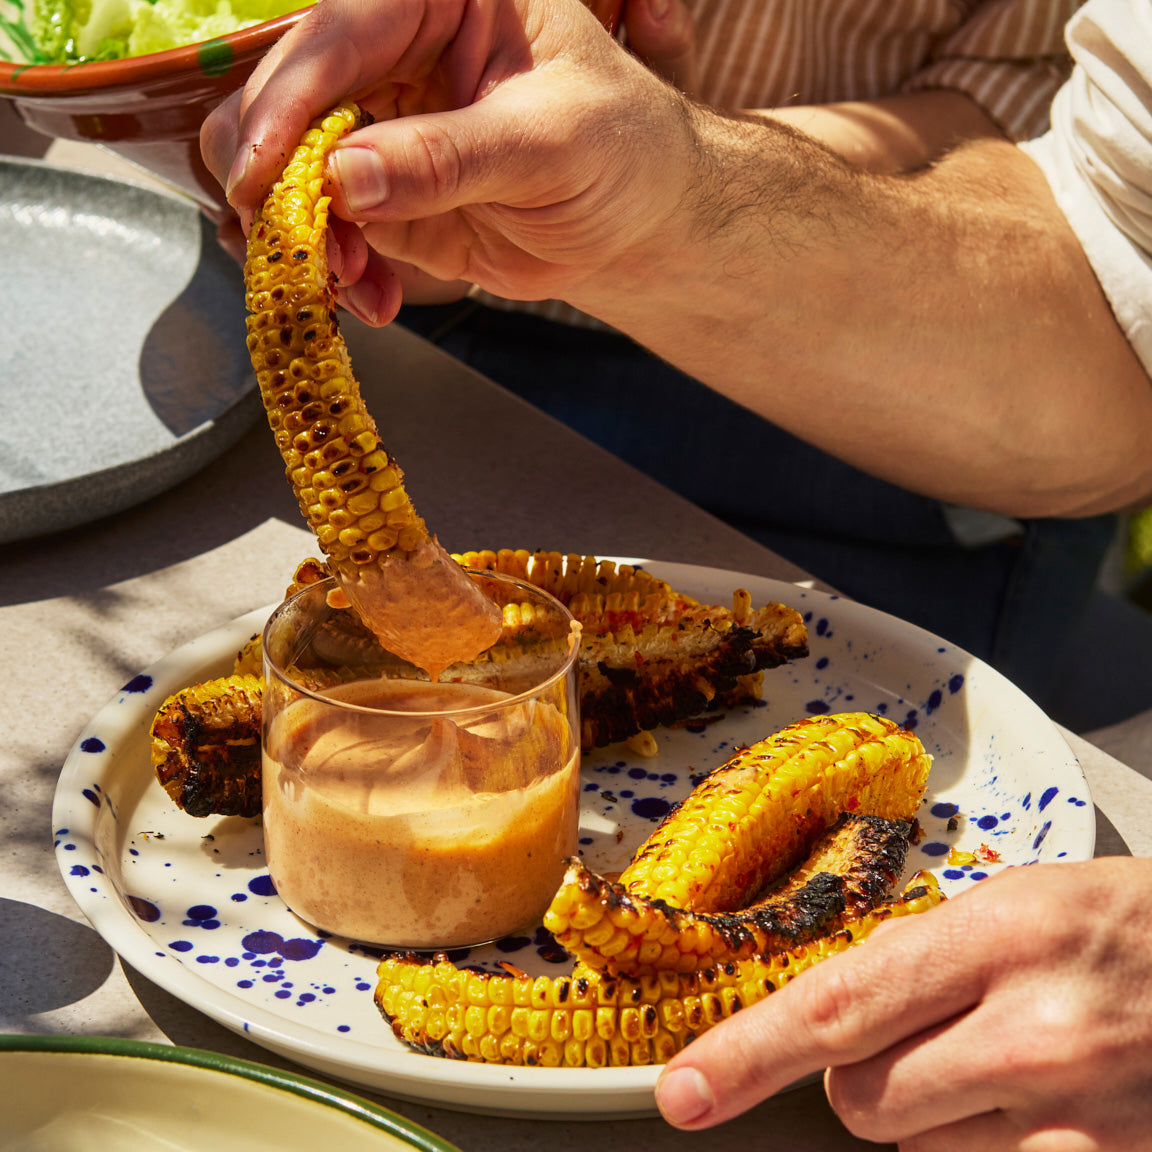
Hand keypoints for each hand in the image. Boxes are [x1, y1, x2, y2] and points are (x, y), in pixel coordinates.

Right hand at [200, 0, 693, 324]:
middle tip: (298, 245)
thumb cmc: (621, 148)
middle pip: (283, 100)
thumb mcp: (548, 143)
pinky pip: (325, 231)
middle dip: (278, 180)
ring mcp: (379, 128)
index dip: (284, 103)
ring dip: (301, 236)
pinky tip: (374, 301)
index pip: (336, 34)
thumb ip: (447, 158)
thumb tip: (342, 178)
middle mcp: (393, 54)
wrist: (640, 219)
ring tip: (353, 284)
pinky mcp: (381, 195)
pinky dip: (335, 271)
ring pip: (287, 171)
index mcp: (436, 0)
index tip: (258, 174)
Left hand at [654, 858, 1151, 1149]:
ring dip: (928, 1115)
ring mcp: (1071, 1116)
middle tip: (927, 1032)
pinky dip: (982, 1149)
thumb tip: (828, 1020)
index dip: (746, 1053)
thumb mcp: (1017, 903)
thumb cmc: (1126, 928)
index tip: (686, 1091)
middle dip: (862, 1075)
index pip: (836, 1005)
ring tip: (1000, 1060)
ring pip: (913, 1149)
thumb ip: (921, 960)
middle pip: (859, 1097)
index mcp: (997, 935)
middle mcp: (1030, 1032)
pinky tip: (1031, 1105)